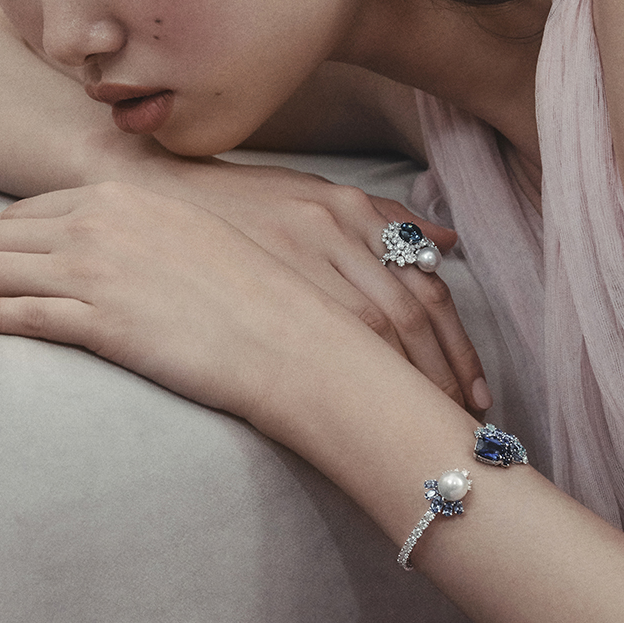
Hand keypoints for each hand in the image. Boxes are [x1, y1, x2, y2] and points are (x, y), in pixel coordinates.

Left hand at [0, 182, 370, 421]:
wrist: (297, 339)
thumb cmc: (260, 297)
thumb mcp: (197, 246)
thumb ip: (142, 240)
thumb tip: (106, 255)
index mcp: (124, 200)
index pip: (24, 214)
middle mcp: (102, 225)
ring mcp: (100, 271)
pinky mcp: (103, 320)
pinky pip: (26, 315)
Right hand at [148, 158, 491, 414]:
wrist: (148, 198)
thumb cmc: (235, 202)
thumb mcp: (310, 192)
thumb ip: (381, 217)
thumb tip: (447, 244)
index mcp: (347, 208)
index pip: (424, 287)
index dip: (458, 346)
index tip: (475, 395)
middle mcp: (328, 228)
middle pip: (408, 314)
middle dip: (442, 376)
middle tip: (462, 428)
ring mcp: (290, 257)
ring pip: (371, 329)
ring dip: (406, 384)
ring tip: (421, 430)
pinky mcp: (250, 280)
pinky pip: (316, 336)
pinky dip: (350, 379)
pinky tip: (362, 412)